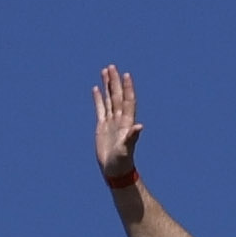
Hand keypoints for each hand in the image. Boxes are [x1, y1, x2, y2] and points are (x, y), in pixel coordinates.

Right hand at [92, 63, 144, 184]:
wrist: (115, 169)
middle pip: (117, 95)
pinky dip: (98, 98)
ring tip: (105, 71)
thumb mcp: (127, 148)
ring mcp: (111, 122)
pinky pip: (100, 109)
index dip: (127, 88)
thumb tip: (139, 126)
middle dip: (115, 81)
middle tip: (112, 66)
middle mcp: (120, 119)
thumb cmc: (122, 161)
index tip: (126, 74)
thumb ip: (132, 137)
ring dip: (107, 85)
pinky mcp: (102, 127)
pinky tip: (96, 88)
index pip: (127, 100)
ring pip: (109, 99)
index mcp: (126, 122)